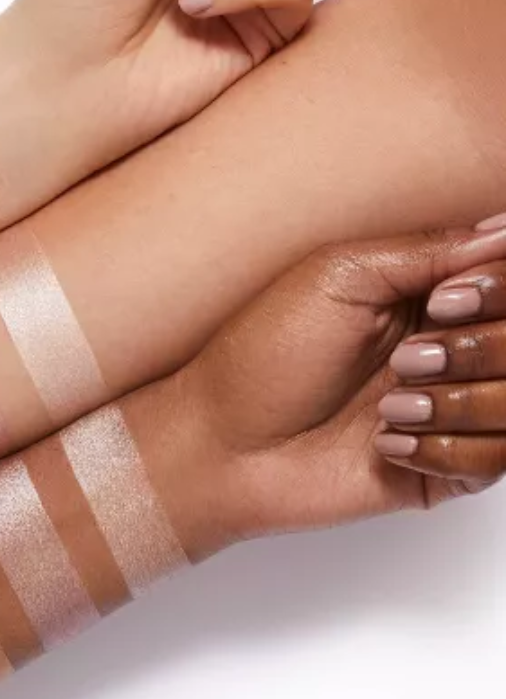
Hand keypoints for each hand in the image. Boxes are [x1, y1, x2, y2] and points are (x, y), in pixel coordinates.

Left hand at [169, 220, 505, 558]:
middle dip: (475, 350)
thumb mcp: (339, 277)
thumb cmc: (262, 356)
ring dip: (457, 403)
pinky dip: (446, 450)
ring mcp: (451, 409)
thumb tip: (505, 230)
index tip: (443, 303)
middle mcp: (450, 348)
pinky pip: (498, 460)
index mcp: (429, 294)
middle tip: (406, 360)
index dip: (497, 291)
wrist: (221, 441)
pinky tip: (386, 444)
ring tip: (390, 406)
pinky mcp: (446, 468)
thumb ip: (430, 250)